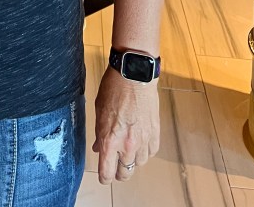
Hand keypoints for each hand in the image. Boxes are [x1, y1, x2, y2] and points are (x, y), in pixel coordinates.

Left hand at [92, 66, 159, 182]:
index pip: (107, 173)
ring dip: (132, 159)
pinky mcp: (155, 133)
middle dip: (118, 172)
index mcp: (109, 140)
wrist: (134, 74)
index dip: (104, 177)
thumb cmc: (113, 88)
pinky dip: (145, 150)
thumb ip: (99, 133)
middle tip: (115, 165)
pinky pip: (151, 152)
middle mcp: (127, 144)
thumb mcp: (99, 110)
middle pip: (124, 173)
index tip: (103, 175)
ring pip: (138, 164)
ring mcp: (143, 140)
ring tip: (128, 149)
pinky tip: (140, 142)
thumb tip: (99, 147)